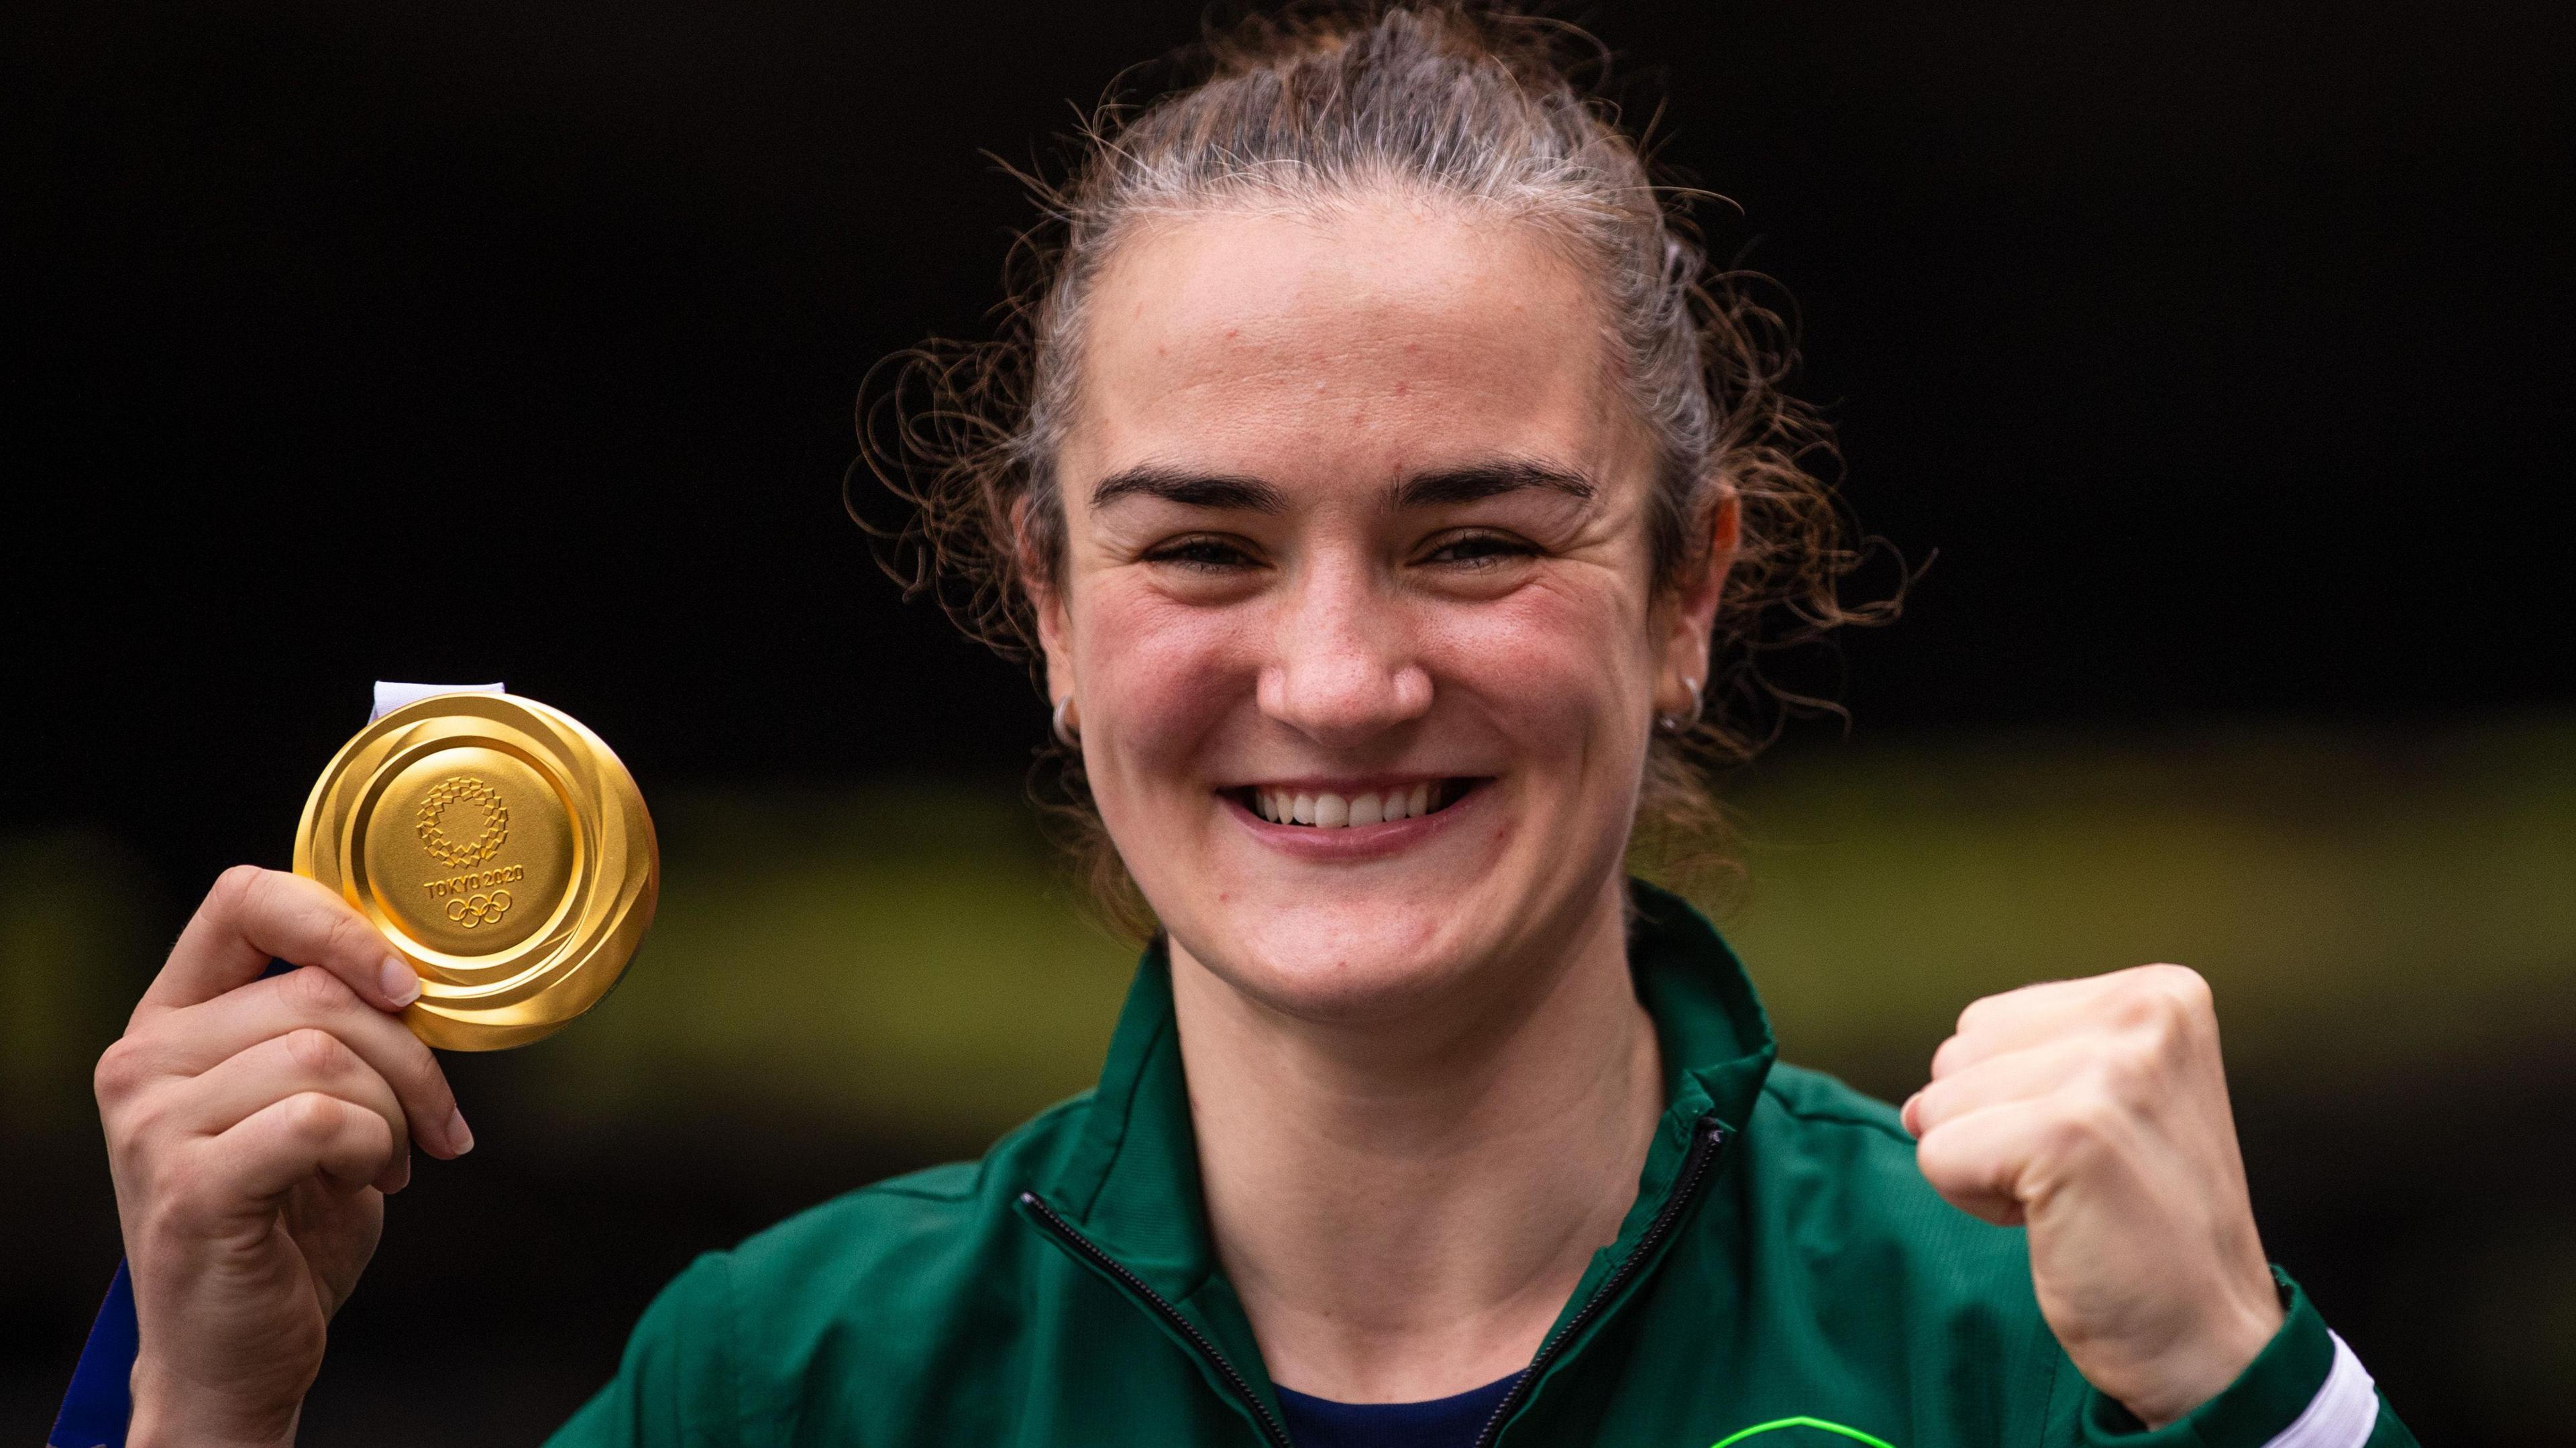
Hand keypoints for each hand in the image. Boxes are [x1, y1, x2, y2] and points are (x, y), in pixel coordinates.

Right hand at [95, 866, 472, 1447]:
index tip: (408, 984)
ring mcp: (152, 1122)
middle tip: (431, 1124)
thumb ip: (331, 1028)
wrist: (237, 1353)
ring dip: (393, 1112)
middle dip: (409, 1057)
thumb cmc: (287, 1222)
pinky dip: (372, 1149)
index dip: (340, 922)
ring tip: (386, 1162)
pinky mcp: (187, 1184)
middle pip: (316, 991)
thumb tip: (415, 975)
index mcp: (172, 1019)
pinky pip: (318, 1119)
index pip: (245, 900)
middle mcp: (142, 1060)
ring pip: (325, 1053)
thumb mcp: (309, 1101)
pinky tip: (367, 1185)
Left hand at [1903, 964, 2282, 1428]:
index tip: (2095, 1150)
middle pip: (1957, 1055)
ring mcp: (2112, 1069)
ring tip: (2075, 1202)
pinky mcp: (2070, 1132)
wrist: (2210, 1341)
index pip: (1986, 1022)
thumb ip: (2021, 1063)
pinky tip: (2054, 1224)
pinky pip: (1937, 1153)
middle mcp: (2145, 1012)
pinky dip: (1975, 1201)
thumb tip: (1915, 1103)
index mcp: (2161, 992)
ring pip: (1939, 1104)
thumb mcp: (2110, 1102)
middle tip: (2084, 1183)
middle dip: (1993, 1127)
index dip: (2015, 1100)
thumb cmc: (2144, 1227)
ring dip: (1986, 1167)